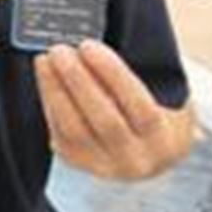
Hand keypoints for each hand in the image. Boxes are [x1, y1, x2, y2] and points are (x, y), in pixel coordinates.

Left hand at [34, 40, 193, 179]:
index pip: (141, 107)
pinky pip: (59, 131)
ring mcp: (104, 164)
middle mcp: (136, 159)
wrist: (145, 152)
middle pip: (103, 120)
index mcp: (166, 140)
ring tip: (46, 60)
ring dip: (55, 90)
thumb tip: (97, 47)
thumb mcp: (165, 96)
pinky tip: (46, 78)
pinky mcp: (77, 161)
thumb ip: (144, 75)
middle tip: (60, 50)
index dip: (112, 75)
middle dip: (77, 80)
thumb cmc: (154, 112)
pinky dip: (50, 101)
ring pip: (73, 129)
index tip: (89, 46)